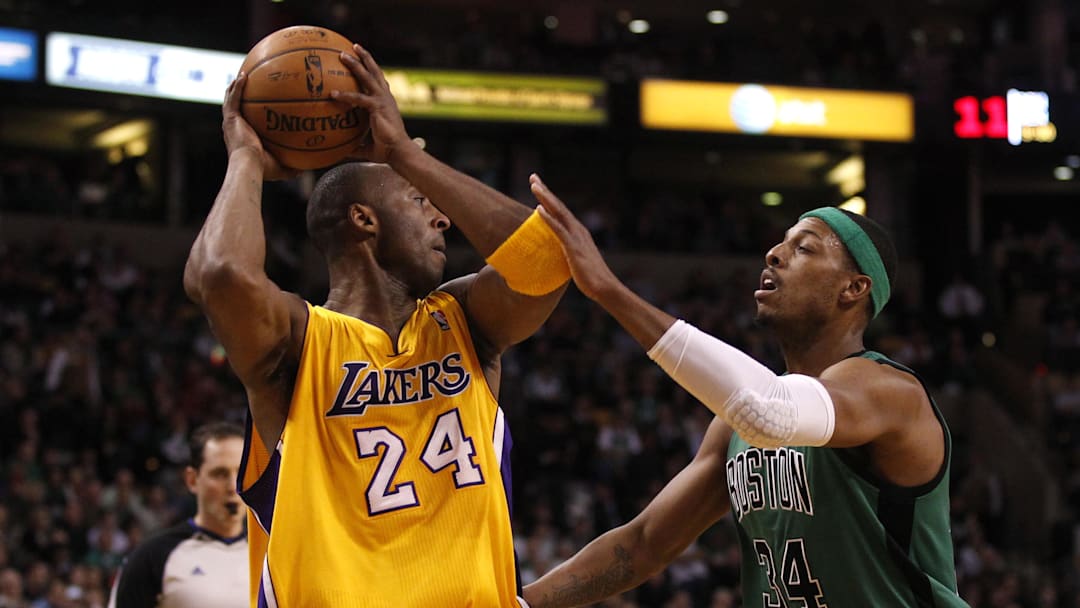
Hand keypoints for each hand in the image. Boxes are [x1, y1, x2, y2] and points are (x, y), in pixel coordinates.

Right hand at [222, 73, 297, 180]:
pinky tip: (244, 77)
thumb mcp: (280, 168)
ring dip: (236, 88)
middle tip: (247, 86)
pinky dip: (238, 88)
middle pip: (236, 109)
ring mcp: (231, 123)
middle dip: (239, 97)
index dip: (248, 114)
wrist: (249, 165)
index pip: (245, 123)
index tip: (256, 107)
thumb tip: (304, 170)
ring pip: (231, 101)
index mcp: (243, 138)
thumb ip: (291, 168)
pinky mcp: (230, 119)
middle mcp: (234, 129)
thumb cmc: (262, 169)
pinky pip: (233, 99)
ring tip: (243, 76)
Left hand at [332, 44, 413, 163]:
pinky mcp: (378, 107)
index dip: (372, 70)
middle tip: (352, 47)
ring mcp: (382, 100)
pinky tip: (332, 94)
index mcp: (386, 103)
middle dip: (364, 58)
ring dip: (355, 64)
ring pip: (367, 77)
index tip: (363, 59)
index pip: (379, 82)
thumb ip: (355, 145)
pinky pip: (358, 98)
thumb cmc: (387, 150)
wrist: (399, 152)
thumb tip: (341, 151)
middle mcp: (386, 98)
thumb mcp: (368, 146)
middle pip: (375, 72)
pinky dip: (345, 95)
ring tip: (343, 55)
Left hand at [530, 174, 619, 301]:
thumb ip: (567, 254)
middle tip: (533, 176)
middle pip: (559, 206)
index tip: (538, 187)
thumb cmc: (591, 278)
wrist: (604, 287)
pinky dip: (548, 218)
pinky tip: (538, 209)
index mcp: (578, 232)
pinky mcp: (573, 247)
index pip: (561, 212)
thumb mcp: (576, 262)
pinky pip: (558, 229)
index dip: (549, 199)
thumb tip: (558, 256)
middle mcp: (578, 230)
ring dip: (546, 198)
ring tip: (534, 185)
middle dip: (545, 191)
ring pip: (558, 213)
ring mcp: (576, 237)